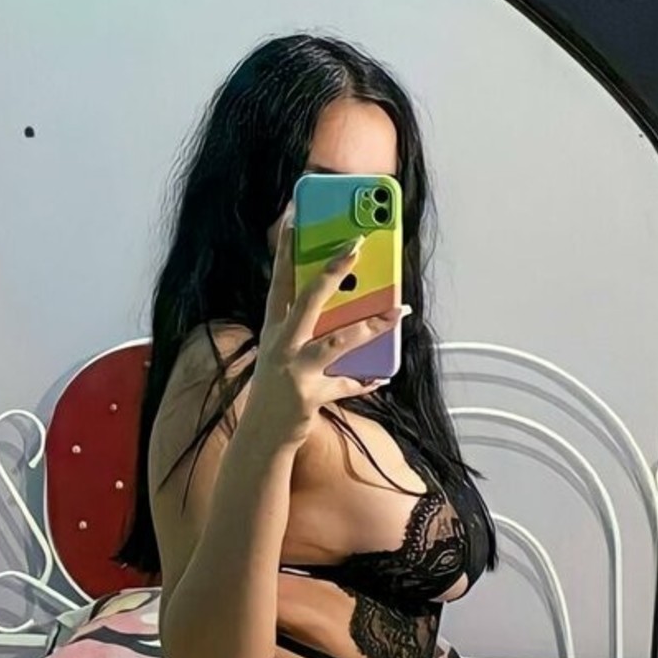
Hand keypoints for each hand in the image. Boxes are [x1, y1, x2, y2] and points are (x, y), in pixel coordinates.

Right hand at [251, 206, 408, 446]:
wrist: (260, 436)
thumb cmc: (277, 388)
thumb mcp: (284, 352)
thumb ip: (307, 329)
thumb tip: (350, 305)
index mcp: (273, 329)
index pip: (278, 282)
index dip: (284, 251)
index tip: (294, 221)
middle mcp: (281, 345)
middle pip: (307, 300)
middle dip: (333, 272)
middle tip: (356, 245)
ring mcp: (294, 371)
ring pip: (337, 341)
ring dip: (370, 326)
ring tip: (397, 312)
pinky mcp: (310, 397)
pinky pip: (347, 384)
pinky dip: (366, 379)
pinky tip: (383, 374)